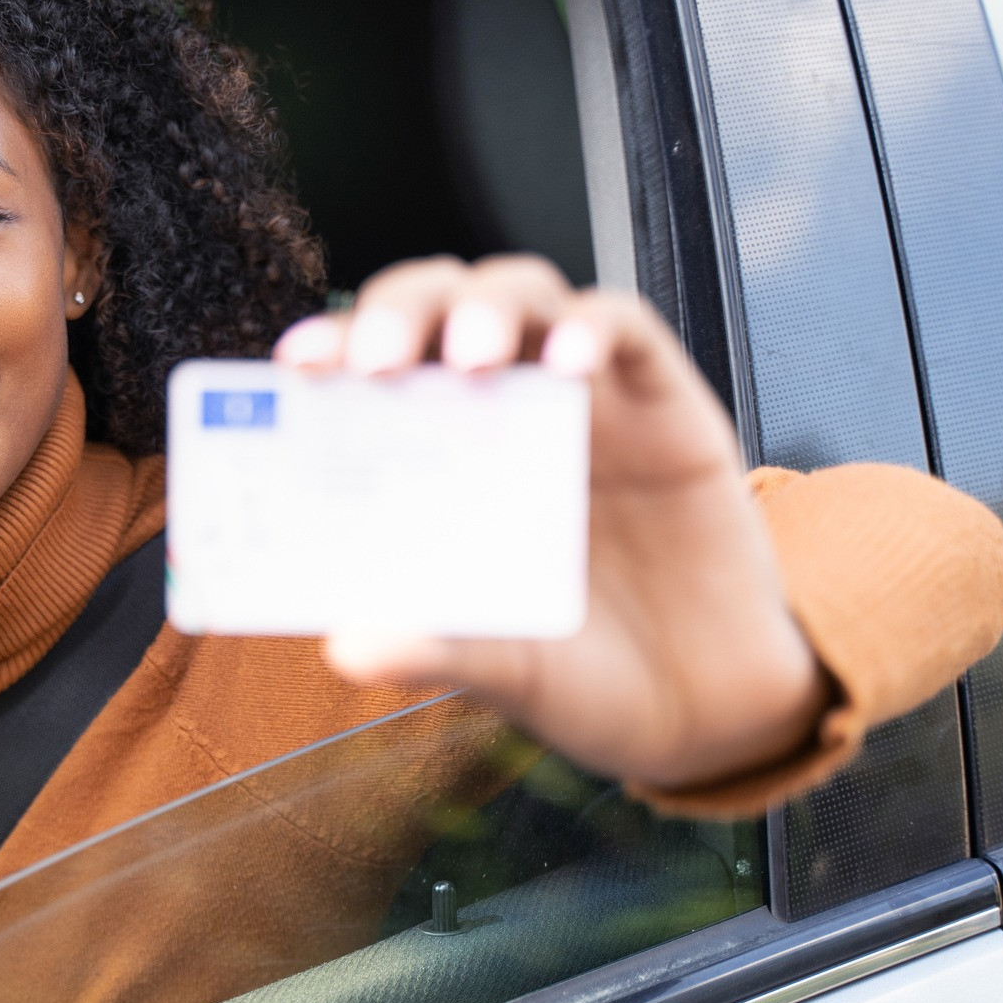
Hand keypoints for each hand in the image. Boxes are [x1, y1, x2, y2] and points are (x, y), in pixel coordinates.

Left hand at [274, 254, 827, 793]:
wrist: (706, 707)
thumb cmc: (583, 673)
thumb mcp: (504, 672)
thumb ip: (436, 652)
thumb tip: (347, 646)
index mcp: (438, 458)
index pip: (371, 369)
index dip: (334, 347)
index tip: (297, 364)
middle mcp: (501, 409)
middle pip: (438, 306)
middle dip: (400, 313)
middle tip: (379, 360)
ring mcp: (582, 397)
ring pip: (524, 294)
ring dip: (487, 308)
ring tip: (472, 356)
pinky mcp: (664, 400)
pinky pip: (626, 329)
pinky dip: (593, 327)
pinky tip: (570, 362)